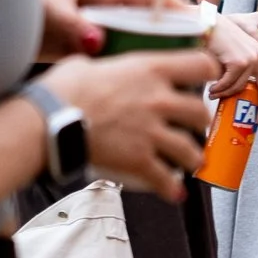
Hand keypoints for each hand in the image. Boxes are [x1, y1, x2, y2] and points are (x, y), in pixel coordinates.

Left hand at [35, 0, 223, 59]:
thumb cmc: (18, 4)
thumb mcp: (44, 8)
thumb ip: (69, 23)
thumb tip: (94, 42)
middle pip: (155, 0)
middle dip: (181, 13)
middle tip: (203, 32)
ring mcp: (105, 15)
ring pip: (146, 26)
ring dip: (164, 39)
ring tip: (187, 56)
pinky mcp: (99, 38)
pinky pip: (130, 45)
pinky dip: (142, 56)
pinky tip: (154, 72)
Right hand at [37, 49, 216, 202]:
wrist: (49, 120)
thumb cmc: (62, 89)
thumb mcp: (88, 64)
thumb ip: (105, 65)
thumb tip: (97, 66)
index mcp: (150, 69)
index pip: (202, 65)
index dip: (209, 74)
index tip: (206, 82)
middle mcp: (159, 100)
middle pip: (200, 113)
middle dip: (199, 122)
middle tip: (191, 126)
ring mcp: (152, 132)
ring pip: (191, 150)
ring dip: (192, 158)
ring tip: (189, 162)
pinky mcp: (140, 161)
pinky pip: (167, 179)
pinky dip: (172, 189)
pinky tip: (175, 193)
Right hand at [204, 12, 257, 102]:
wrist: (205, 24)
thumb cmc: (218, 40)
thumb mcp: (237, 55)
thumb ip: (244, 72)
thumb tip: (243, 96)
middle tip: (257, 121)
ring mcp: (252, 57)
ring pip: (241, 87)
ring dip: (226, 95)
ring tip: (214, 94)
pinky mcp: (238, 61)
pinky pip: (229, 84)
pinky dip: (218, 89)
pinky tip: (211, 87)